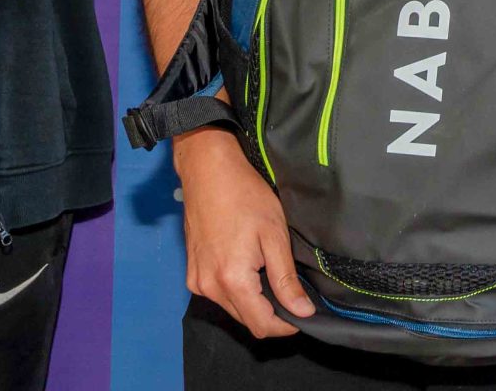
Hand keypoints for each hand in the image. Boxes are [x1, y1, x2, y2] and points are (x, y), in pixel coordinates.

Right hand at [177, 129, 312, 336]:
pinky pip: (218, 294)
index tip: (303, 313)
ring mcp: (196, 281)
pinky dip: (237, 290)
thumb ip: (286, 279)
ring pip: (232, 308)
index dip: (286, 325)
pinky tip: (249, 268)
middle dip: (271, 314)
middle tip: (292, 292)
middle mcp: (209, 287)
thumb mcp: (274, 236)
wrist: (208, 171)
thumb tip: (302, 312)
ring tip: (270, 275)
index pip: (261, 325)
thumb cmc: (245, 196)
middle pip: (246, 320)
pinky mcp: (192, 273)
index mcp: (231, 280)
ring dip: (254, 302)